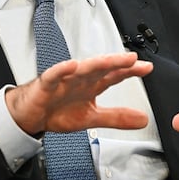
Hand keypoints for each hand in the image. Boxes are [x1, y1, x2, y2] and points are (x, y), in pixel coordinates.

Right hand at [5, 52, 153, 134]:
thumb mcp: (92, 117)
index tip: (147, 68)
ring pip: (82, 68)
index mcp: (93, 85)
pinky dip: (62, 70)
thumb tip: (142, 119)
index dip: (130, 71)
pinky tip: (72, 65)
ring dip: (96, 63)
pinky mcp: (47, 84)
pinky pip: (54, 75)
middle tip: (133, 59)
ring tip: (111, 60)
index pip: (115, 75)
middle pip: (102, 68)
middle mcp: (81, 78)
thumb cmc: (58, 110)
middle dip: (117, 63)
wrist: (31, 116)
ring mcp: (65, 79)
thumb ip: (117, 117)